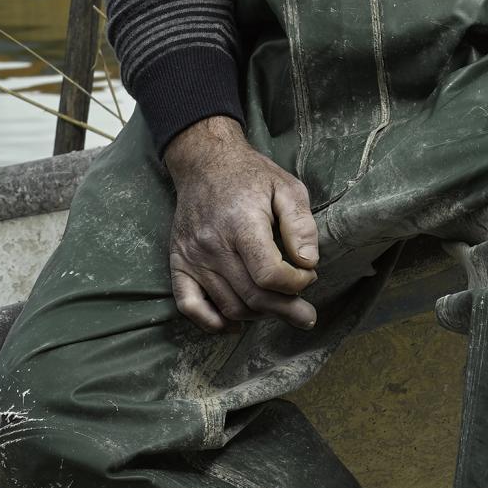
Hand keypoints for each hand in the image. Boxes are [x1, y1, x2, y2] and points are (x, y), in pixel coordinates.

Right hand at [162, 117, 320, 332]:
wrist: (205, 163)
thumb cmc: (251, 177)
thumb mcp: (287, 188)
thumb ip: (301, 225)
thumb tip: (308, 263)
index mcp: (241, 223)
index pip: (269, 275)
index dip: (295, 285)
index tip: (308, 276)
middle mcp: (212, 244)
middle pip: (252, 296)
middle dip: (285, 310)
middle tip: (305, 314)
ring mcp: (192, 256)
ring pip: (228, 306)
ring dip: (258, 316)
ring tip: (278, 309)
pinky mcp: (178, 262)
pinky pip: (189, 306)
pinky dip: (211, 323)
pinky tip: (234, 324)